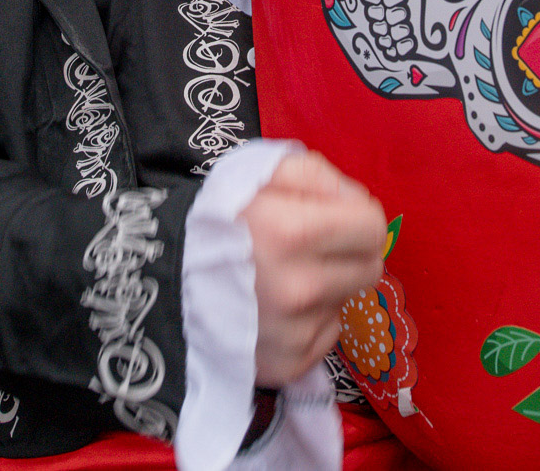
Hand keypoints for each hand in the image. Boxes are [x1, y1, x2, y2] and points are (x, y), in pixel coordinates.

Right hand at [242, 151, 386, 386]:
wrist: (166, 283)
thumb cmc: (220, 221)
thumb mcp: (262, 173)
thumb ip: (318, 175)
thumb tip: (358, 203)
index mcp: (292, 232)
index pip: (373, 228)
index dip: (356, 217)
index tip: (333, 219)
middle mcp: (298, 289)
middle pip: (370, 269)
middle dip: (349, 254)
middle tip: (312, 249)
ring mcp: (294, 333)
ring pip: (347, 301)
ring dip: (328, 286)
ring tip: (286, 277)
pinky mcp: (289, 365)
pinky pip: (327, 335)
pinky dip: (310, 321)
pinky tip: (278, 309)